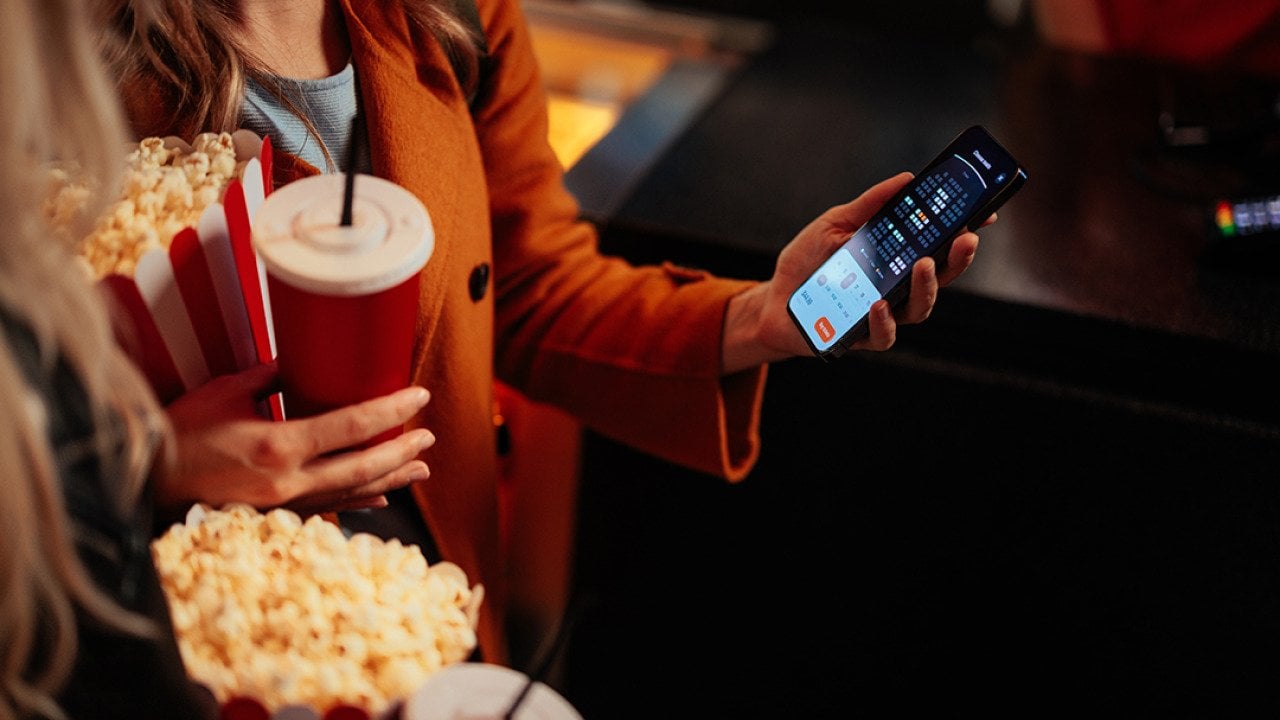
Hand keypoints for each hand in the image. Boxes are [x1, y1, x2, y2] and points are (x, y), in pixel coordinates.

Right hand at [152, 362, 435, 517]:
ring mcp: (285, 505)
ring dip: (390, 479)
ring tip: (420, 467)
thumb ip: (272, 376)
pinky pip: (329, 509)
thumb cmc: (182, 432)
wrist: (148, 483)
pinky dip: (358, 501)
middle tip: (428, 436)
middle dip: (402, 451)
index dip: (392, 411)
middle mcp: (289, 481)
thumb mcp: (227, 392)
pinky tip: (380, 498)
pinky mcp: (277, 516)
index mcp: (279, 445)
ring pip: (352, 493)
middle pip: (363, 467)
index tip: (419, 396)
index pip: (353, 426)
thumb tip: (303, 361)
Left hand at [722, 172, 983, 371]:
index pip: (939, 245)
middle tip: (966, 239)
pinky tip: (879, 304)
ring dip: (927, 287)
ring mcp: (883, 314)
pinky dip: (884, 320)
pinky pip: (883, 334)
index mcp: (896, 258)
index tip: (985, 213)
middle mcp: (897, 288)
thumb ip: (870, 205)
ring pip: (919, 308)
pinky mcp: (860, 337)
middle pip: (941, 277)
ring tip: (923, 265)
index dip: (965, 231)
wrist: (773, 300)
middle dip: (958, 259)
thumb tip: (907, 178)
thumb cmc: (807, 262)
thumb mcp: (835, 224)